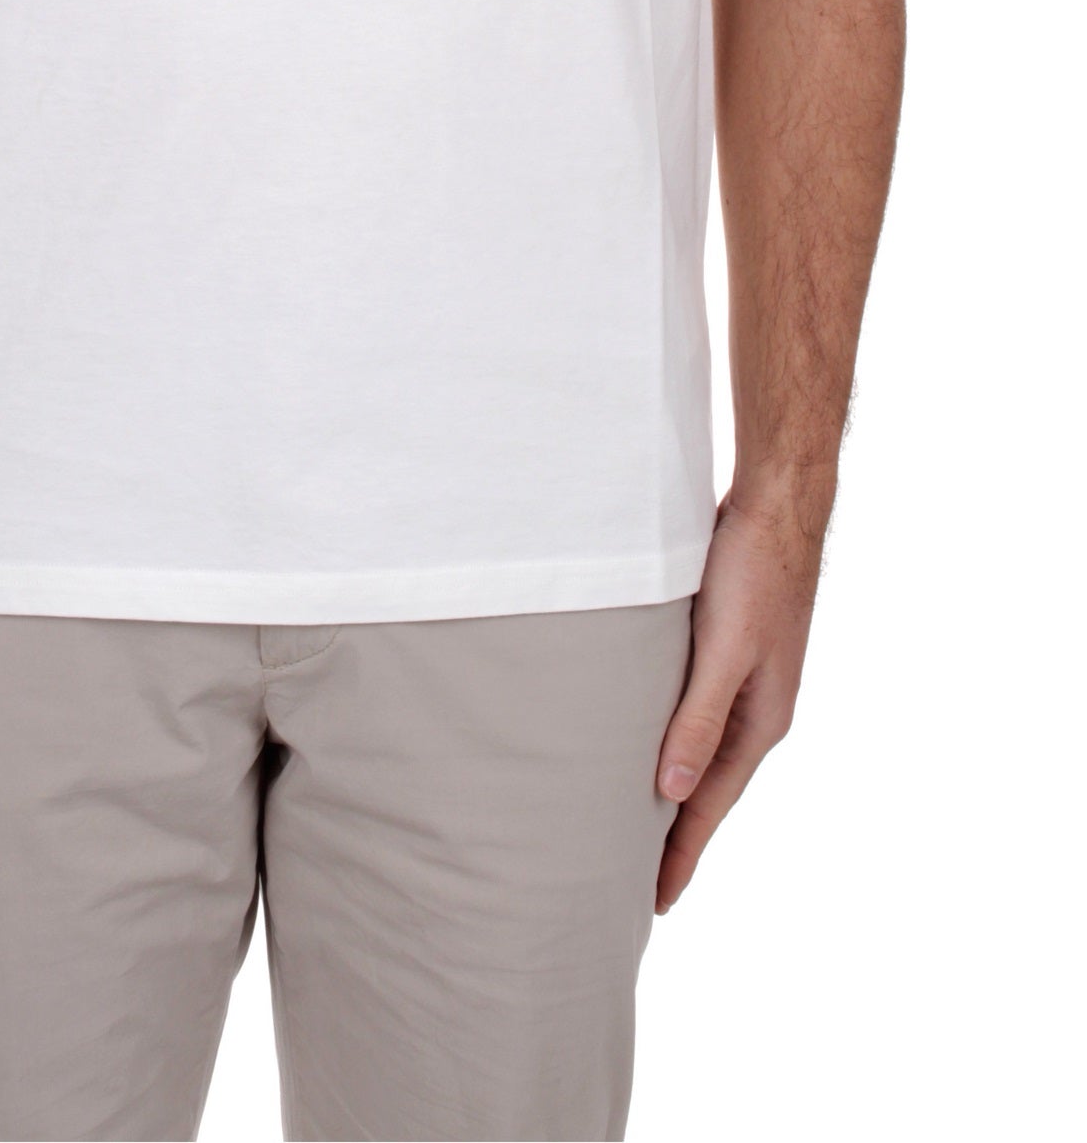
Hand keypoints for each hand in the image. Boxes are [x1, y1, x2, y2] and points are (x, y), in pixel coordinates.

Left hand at [654, 489, 822, 911]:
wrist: (775, 504)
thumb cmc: (753, 572)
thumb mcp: (724, 651)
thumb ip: (698, 720)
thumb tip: (668, 794)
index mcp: (761, 721)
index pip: (711, 805)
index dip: (681, 854)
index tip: (652, 903)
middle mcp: (756, 710)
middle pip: (706, 788)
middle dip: (674, 837)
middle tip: (631, 883)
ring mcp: (743, 682)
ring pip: (699, 752)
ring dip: (670, 790)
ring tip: (632, 826)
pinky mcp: (726, 652)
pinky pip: (694, 715)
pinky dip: (671, 742)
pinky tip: (644, 743)